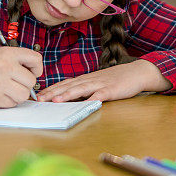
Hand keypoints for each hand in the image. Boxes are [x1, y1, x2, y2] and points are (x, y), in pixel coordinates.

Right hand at [0, 47, 43, 107]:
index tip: (31, 72)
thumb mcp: (2, 55)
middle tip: (13, 82)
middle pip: (32, 81)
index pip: (36, 59)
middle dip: (25, 84)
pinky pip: (13, 104)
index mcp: (7, 53)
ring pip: (24, 95)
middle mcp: (3, 66)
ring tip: (7, 89)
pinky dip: (8, 101)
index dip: (37, 68)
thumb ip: (20, 60)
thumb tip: (38, 73)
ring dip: (18, 95)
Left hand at [36, 59, 171, 102]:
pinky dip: (91, 99)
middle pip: (68, 86)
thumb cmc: (116, 79)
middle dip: (53, 93)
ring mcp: (100, 84)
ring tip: (55, 101)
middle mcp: (90, 80)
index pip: (65, 83)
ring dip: (67, 94)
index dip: (51, 89)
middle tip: (39, 100)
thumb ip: (85, 89)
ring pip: (81, 89)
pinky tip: (84, 104)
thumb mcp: (98, 82)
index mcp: (86, 79)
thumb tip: (69, 97)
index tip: (38, 96)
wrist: (137, 72)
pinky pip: (100, 95)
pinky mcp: (111, 90)